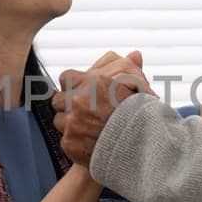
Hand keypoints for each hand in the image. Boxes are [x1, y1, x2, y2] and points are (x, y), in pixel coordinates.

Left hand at [51, 51, 152, 165]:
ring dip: (71, 123)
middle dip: (70, 105)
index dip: (74, 86)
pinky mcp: (70, 143)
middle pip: (59, 100)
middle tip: (86, 113)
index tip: (82, 93)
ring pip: (60, 121)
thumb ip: (129, 66)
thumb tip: (134, 54)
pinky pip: (65, 140)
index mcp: (91, 82)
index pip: (66, 78)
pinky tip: (90, 142)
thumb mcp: (138, 83)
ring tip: (90, 129)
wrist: (142, 146)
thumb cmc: (140, 114)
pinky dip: (76, 142)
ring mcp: (72, 123)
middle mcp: (78, 101)